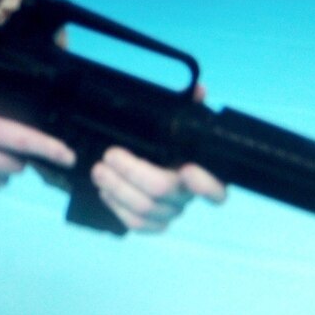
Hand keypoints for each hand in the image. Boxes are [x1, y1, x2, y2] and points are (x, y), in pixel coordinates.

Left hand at [90, 83, 224, 231]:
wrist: (145, 161)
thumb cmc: (166, 140)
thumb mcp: (176, 120)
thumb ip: (189, 105)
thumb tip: (199, 90)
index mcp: (200, 172)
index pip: (216, 188)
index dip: (205, 184)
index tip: (187, 169)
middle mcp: (187, 195)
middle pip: (163, 189)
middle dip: (131, 172)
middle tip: (109, 155)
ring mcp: (170, 211)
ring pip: (145, 209)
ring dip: (117, 189)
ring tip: (99, 171)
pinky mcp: (153, 224)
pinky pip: (136, 224)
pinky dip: (117, 208)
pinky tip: (105, 192)